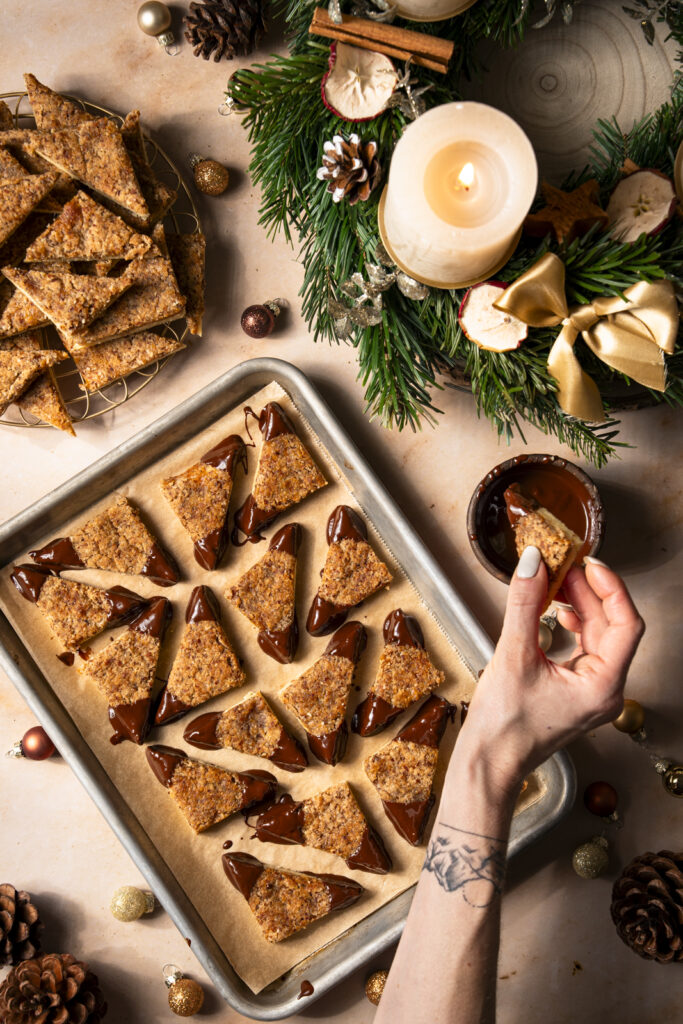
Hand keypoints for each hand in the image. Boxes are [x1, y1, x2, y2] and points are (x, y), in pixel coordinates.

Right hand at [455, 547, 644, 792]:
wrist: (489, 761)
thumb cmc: (503, 725)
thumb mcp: (513, 655)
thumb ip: (525, 604)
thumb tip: (534, 563)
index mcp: (603, 686)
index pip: (627, 625)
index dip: (611, 589)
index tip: (589, 563)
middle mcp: (606, 690)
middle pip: (612, 627)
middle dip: (589, 592)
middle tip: (563, 565)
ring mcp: (593, 692)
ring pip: (599, 636)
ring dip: (580, 606)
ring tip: (555, 583)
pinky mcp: (578, 691)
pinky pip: (585, 648)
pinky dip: (573, 625)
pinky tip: (556, 611)